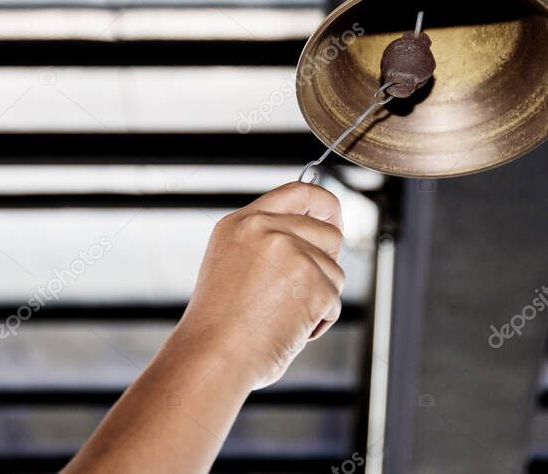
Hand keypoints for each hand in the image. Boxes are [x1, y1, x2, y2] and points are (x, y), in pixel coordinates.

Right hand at [176, 181, 344, 389]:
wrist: (212, 355)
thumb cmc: (219, 324)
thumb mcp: (232, 263)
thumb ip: (267, 242)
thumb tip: (312, 238)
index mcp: (242, 222)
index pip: (298, 191)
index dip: (325, 204)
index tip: (334, 219)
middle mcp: (266, 229)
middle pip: (329, 233)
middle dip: (325, 263)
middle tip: (302, 291)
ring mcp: (292, 253)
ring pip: (335, 271)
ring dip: (319, 298)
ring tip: (282, 316)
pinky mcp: (313, 282)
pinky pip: (334, 302)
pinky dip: (318, 322)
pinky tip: (287, 329)